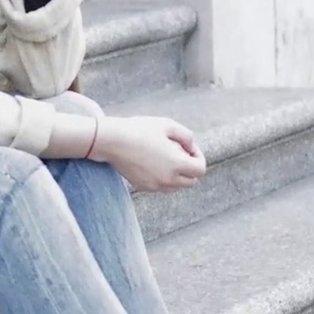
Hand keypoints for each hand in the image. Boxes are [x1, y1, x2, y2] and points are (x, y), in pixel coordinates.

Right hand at [89, 115, 206, 192]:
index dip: (198, 157)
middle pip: (191, 181)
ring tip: (165, 157)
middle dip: (189, 167)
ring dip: (177, 174)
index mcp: (177, 164)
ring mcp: (155, 186)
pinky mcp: (143, 187)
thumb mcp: (168, 125)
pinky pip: (161, 187)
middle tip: (178, 152)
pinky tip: (153, 162)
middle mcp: (168, 179)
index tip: (188, 147)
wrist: (112, 141)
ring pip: (176, 186)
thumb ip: (186, 137)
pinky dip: (163, 178)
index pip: (200, 170)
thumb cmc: (140, 130)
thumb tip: (191, 148)